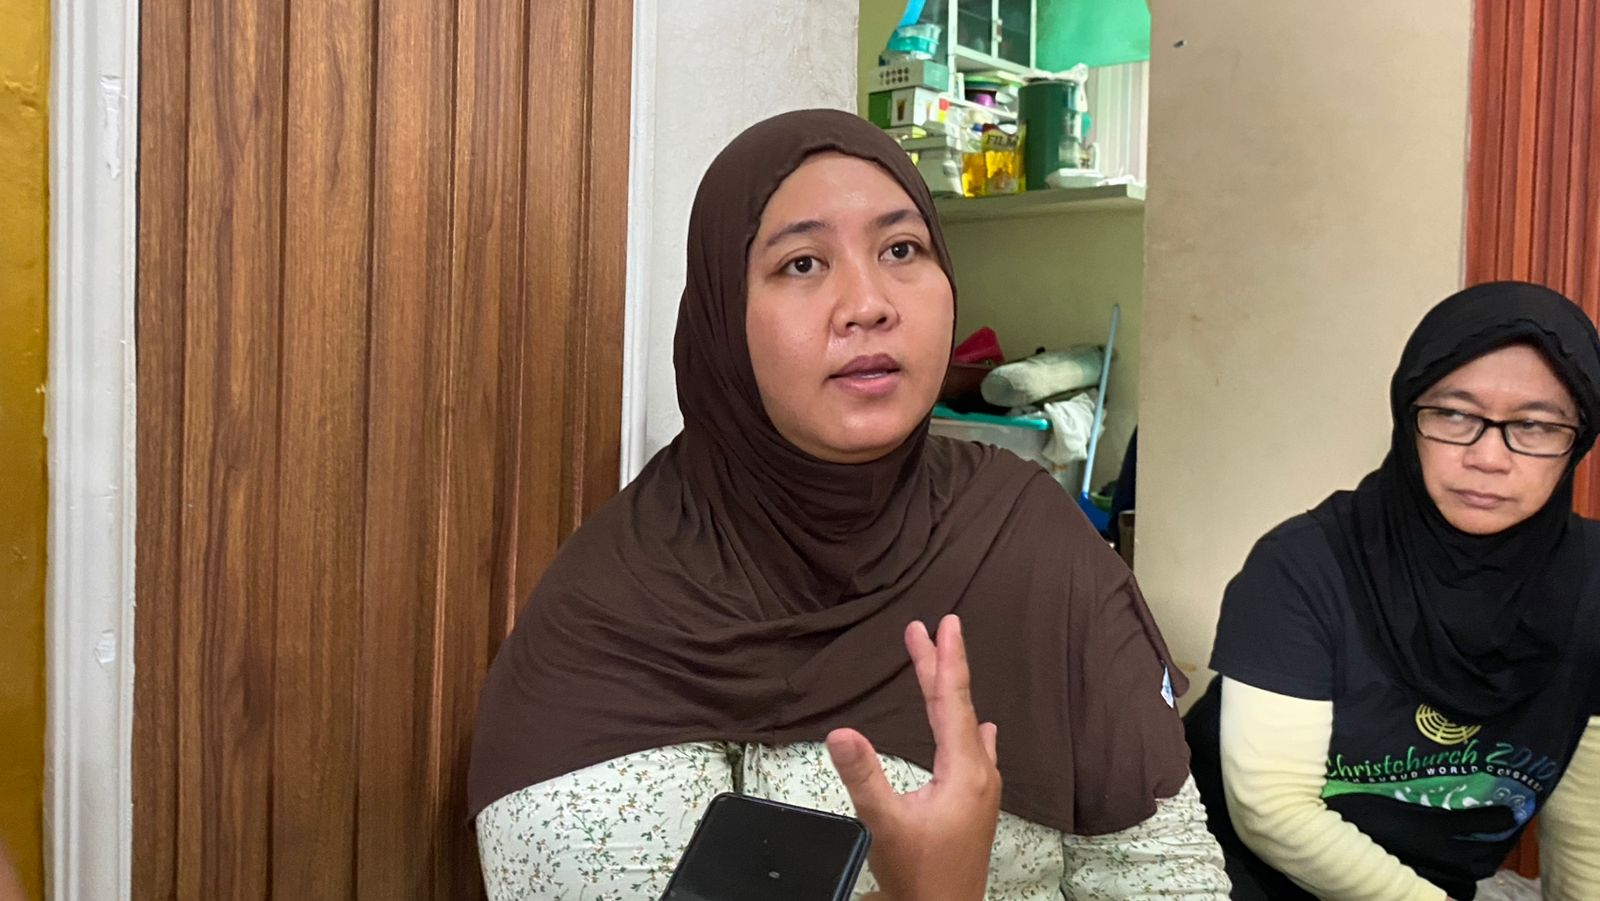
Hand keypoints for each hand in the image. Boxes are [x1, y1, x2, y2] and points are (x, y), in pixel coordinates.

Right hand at [825, 615, 1000, 900]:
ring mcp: (980, 791)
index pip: (952, 701)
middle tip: (931, 628)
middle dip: (942, 667)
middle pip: (958, 708)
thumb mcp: (884, 824)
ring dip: (950, 694)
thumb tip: (840, 731)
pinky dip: (966, 728)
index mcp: (964, 771)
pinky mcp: (973, 806)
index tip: (944, 623)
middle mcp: (979, 775)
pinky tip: (981, 730)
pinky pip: (973, 751)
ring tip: (943, 666)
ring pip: (964, 728)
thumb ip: (863, 776)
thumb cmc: (918, 876)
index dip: (945, 660)